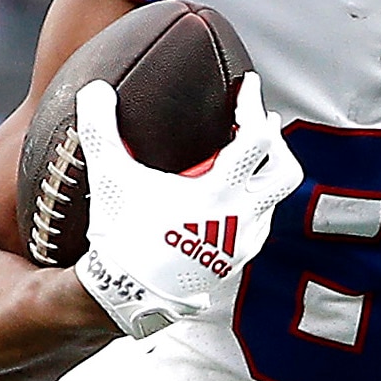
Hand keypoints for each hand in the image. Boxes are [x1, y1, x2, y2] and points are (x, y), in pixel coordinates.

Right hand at [73, 72, 302, 338]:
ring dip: (262, 174)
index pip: (256, 138)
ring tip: (242, 157)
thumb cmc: (120, 235)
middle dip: (277, 144)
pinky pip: (258, 224)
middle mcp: (242, 218)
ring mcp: (244, 243)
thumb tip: (93, 89)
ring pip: (273, 201)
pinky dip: (251, 202)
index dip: (254, 105)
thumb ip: (101, 131)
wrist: (124, 296)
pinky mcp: (237, 261)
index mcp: (219, 194)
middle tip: (259, 123)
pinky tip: (229, 195)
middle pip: (287, 171)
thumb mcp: (110, 179)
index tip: (250, 85)